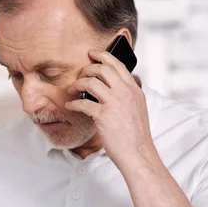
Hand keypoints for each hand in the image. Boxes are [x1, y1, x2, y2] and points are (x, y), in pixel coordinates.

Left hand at [65, 50, 156, 171]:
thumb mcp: (137, 109)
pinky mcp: (103, 115)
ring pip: (91, 81)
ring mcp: (115, 103)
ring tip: (72, 89)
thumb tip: (110, 89)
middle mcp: (125, 93)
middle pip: (103, 69)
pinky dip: (73, 103)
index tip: (92, 53)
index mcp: (134, 90)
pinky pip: (82, 103)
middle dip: (87, 68)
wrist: (138, 153)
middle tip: (80, 74)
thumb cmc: (135, 136)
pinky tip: (70, 106)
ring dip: (77, 83)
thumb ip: (127, 96)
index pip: (118, 65)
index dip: (104, 56)